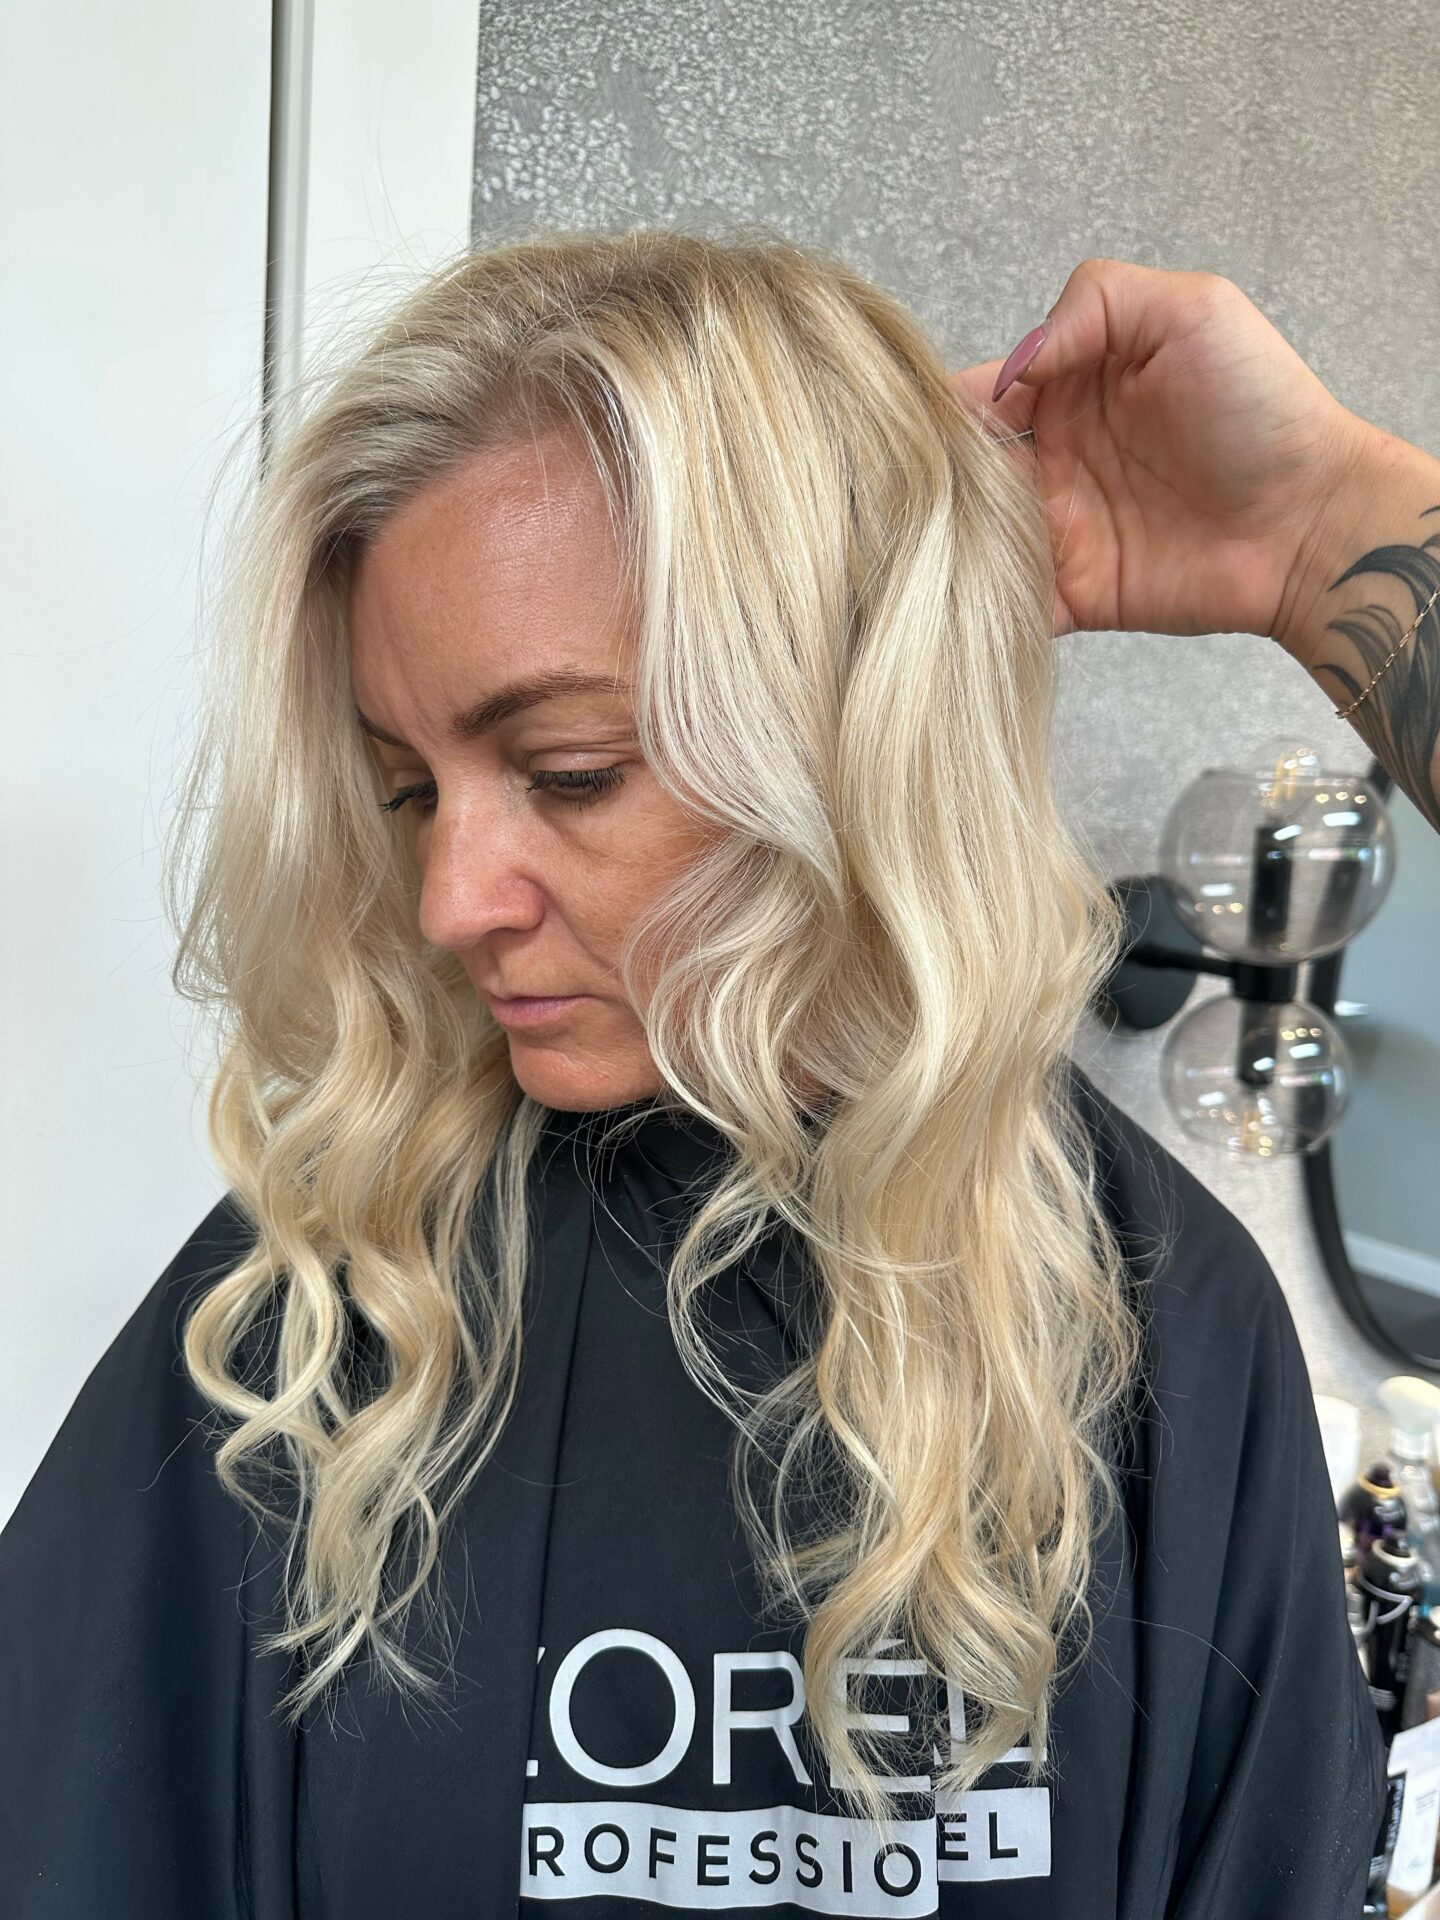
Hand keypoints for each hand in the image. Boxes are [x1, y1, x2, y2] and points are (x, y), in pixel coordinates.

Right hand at [949, 258, 1375, 644]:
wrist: (1311, 520)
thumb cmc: (1263, 407)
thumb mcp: (1192, 309)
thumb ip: (1095, 305)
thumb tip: (1014, 366)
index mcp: (1071, 387)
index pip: (981, 391)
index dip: (942, 405)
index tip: (914, 424)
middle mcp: (1055, 456)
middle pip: (963, 468)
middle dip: (927, 478)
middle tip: (902, 490)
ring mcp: (1061, 527)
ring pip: (970, 536)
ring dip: (939, 542)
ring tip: (911, 545)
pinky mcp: (1074, 591)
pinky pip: (1009, 600)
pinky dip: (974, 604)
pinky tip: (951, 596)